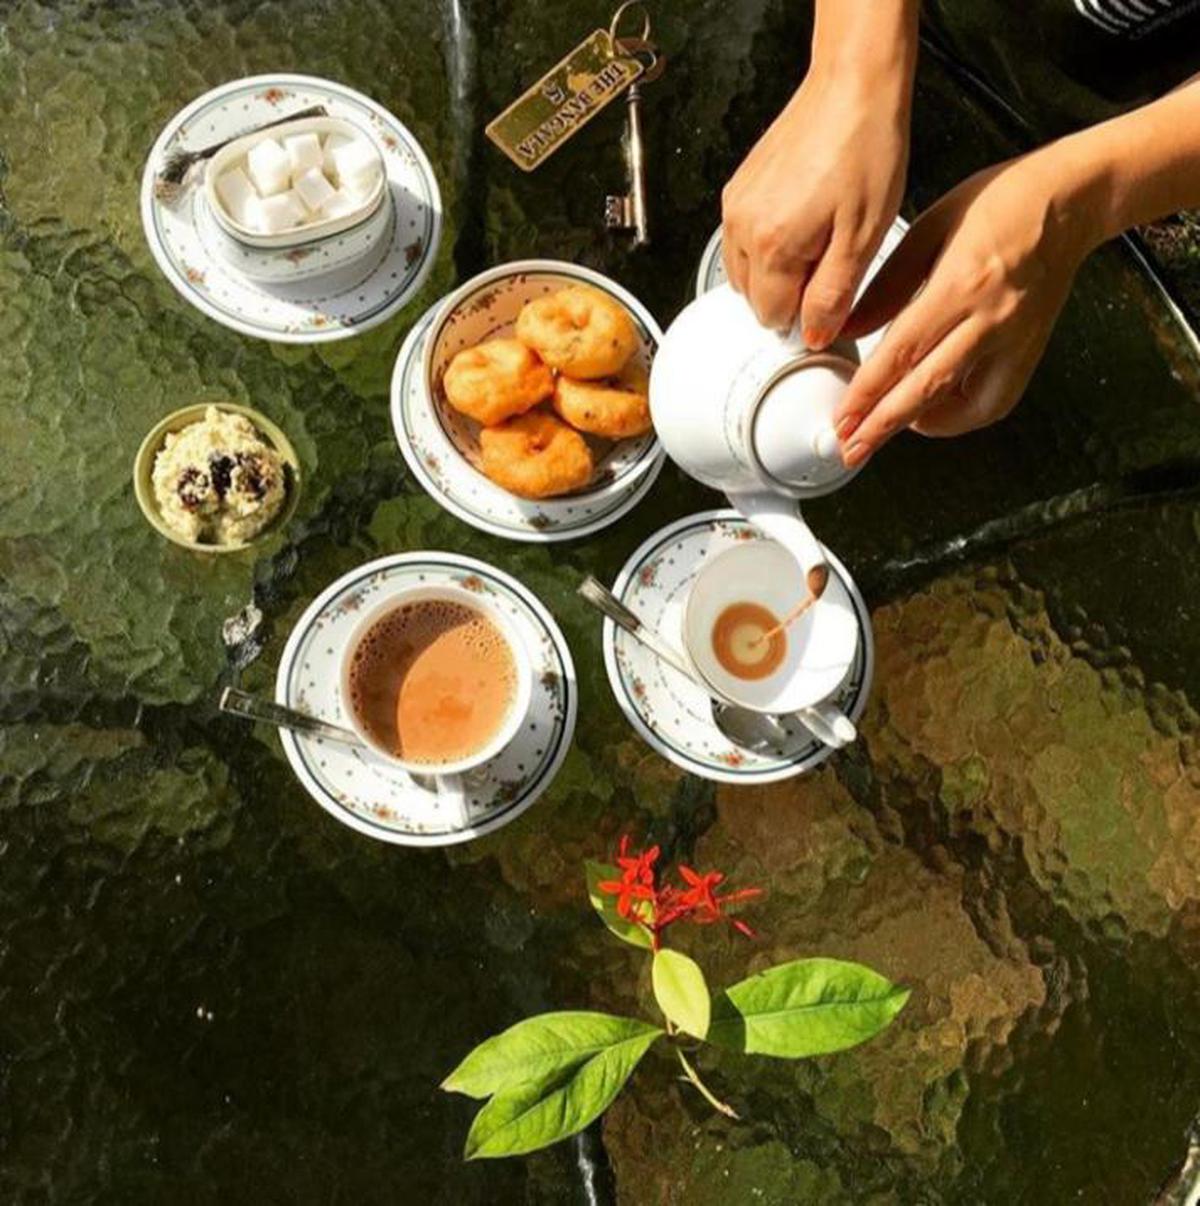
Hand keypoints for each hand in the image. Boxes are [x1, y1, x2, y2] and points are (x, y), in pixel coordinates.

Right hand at [721, 66, 909, 344]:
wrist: (853, 86)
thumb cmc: (865, 148)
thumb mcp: (863, 237)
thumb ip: (833, 296)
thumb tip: (815, 335)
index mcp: (774, 246)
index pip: (774, 318)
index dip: (805, 318)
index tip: (829, 300)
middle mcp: (744, 228)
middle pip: (755, 299)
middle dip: (789, 295)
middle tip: (829, 265)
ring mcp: (736, 207)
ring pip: (745, 273)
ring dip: (776, 272)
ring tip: (816, 241)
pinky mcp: (737, 190)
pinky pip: (742, 242)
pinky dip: (768, 245)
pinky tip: (801, 221)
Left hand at [835, 152, 1103, 464]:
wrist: (1070, 200)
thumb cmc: (1001, 203)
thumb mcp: (928, 229)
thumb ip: (886, 286)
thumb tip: (848, 329)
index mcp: (962, 284)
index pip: (903, 352)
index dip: (868, 392)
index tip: (843, 417)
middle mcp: (992, 319)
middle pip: (929, 388)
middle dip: (884, 425)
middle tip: (852, 447)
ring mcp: (1016, 340)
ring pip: (965, 406)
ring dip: (921, 426)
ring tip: (886, 430)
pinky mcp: (1031, 352)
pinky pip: (994, 402)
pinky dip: (961, 416)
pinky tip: (935, 413)